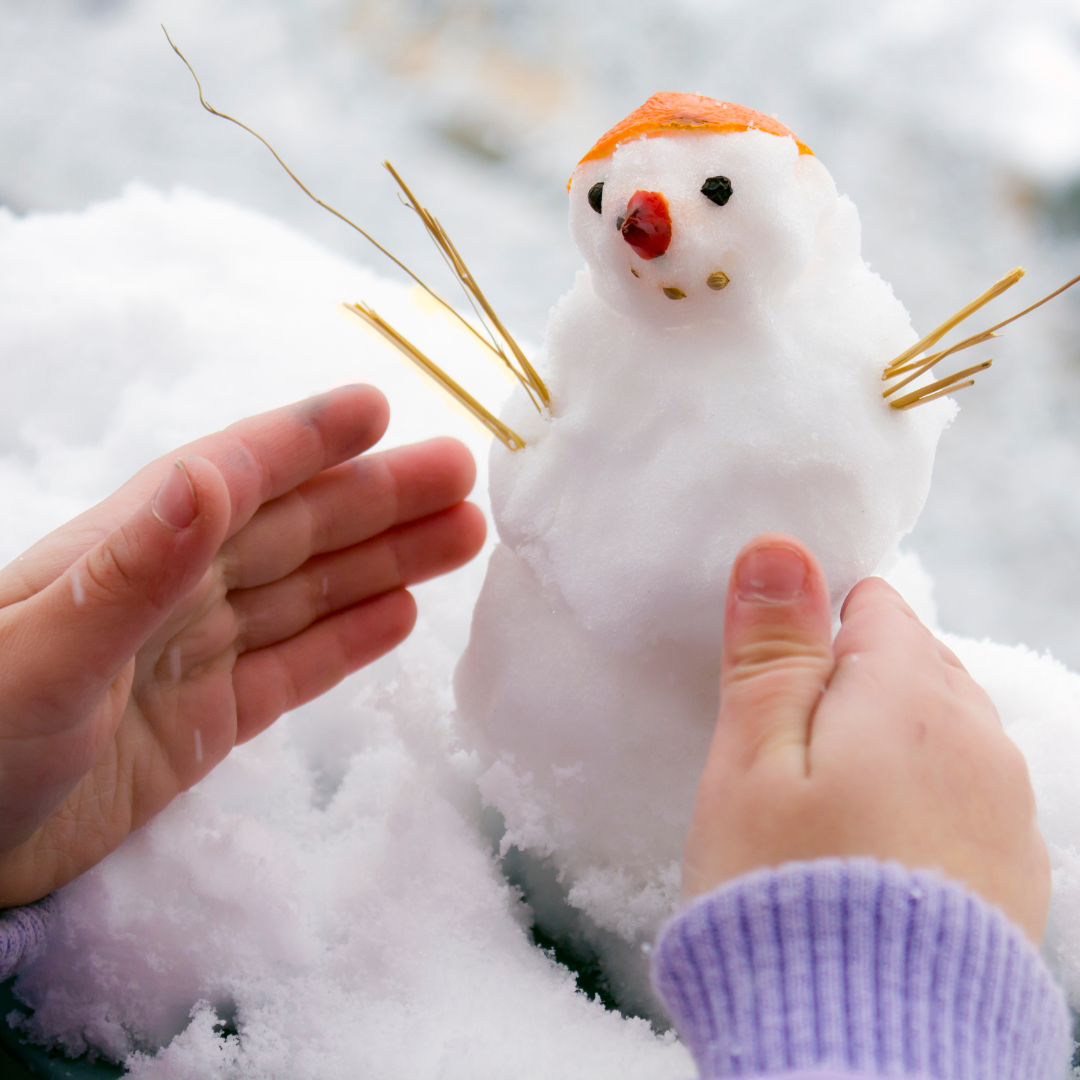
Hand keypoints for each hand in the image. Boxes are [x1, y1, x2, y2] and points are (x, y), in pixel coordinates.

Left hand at [0, 385, 484, 906]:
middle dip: (378, 498)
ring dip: (385, 562)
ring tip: (461, 536)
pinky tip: (401, 615)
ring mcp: (192, 658)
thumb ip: (133, 569)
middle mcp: (170, 593)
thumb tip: (212, 473)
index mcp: (128, 554)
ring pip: (308, 594)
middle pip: (293, 531)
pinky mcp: (206, 724)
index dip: (304, 440)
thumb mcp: (40, 654)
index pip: (232, 478)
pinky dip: (349, 641)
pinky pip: (294, 669)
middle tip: (461, 472)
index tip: (376, 409)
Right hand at [682, 534, 1048, 942]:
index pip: (871, 606)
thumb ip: (771, 651)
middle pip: (911, 665)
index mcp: (910, 695)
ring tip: (823, 809)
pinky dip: (920, 802)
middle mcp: (979, 739)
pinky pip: (964, 797)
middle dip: (848, 685)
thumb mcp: (751, 760)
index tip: (771, 685)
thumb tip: (781, 549)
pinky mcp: (1012, 870)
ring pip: (940, 731)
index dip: (811, 631)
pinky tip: (873, 853)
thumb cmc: (784, 894)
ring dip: (885, 745)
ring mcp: (1006, 809)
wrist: (864, 1048)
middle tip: (784, 754)